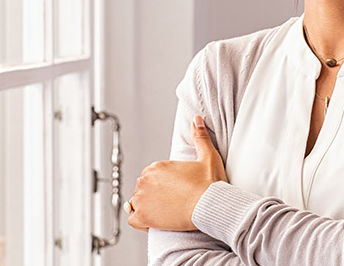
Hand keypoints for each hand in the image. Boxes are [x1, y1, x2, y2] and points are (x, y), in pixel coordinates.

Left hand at [127, 115, 227, 231]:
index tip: (174, 191)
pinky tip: (152, 222)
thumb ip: (200, 137)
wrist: (211, 205)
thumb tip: (196, 119)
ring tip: (165, 213)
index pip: (151, 176)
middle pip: (143, 188)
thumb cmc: (210, 184)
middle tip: (172, 203)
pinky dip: (140, 221)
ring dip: (147, 207)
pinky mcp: (143, 217)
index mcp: (157, 167)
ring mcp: (142, 199)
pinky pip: (132, 219)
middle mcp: (145, 180)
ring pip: (137, 203)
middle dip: (154, 195)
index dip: (162, 185)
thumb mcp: (207, 156)